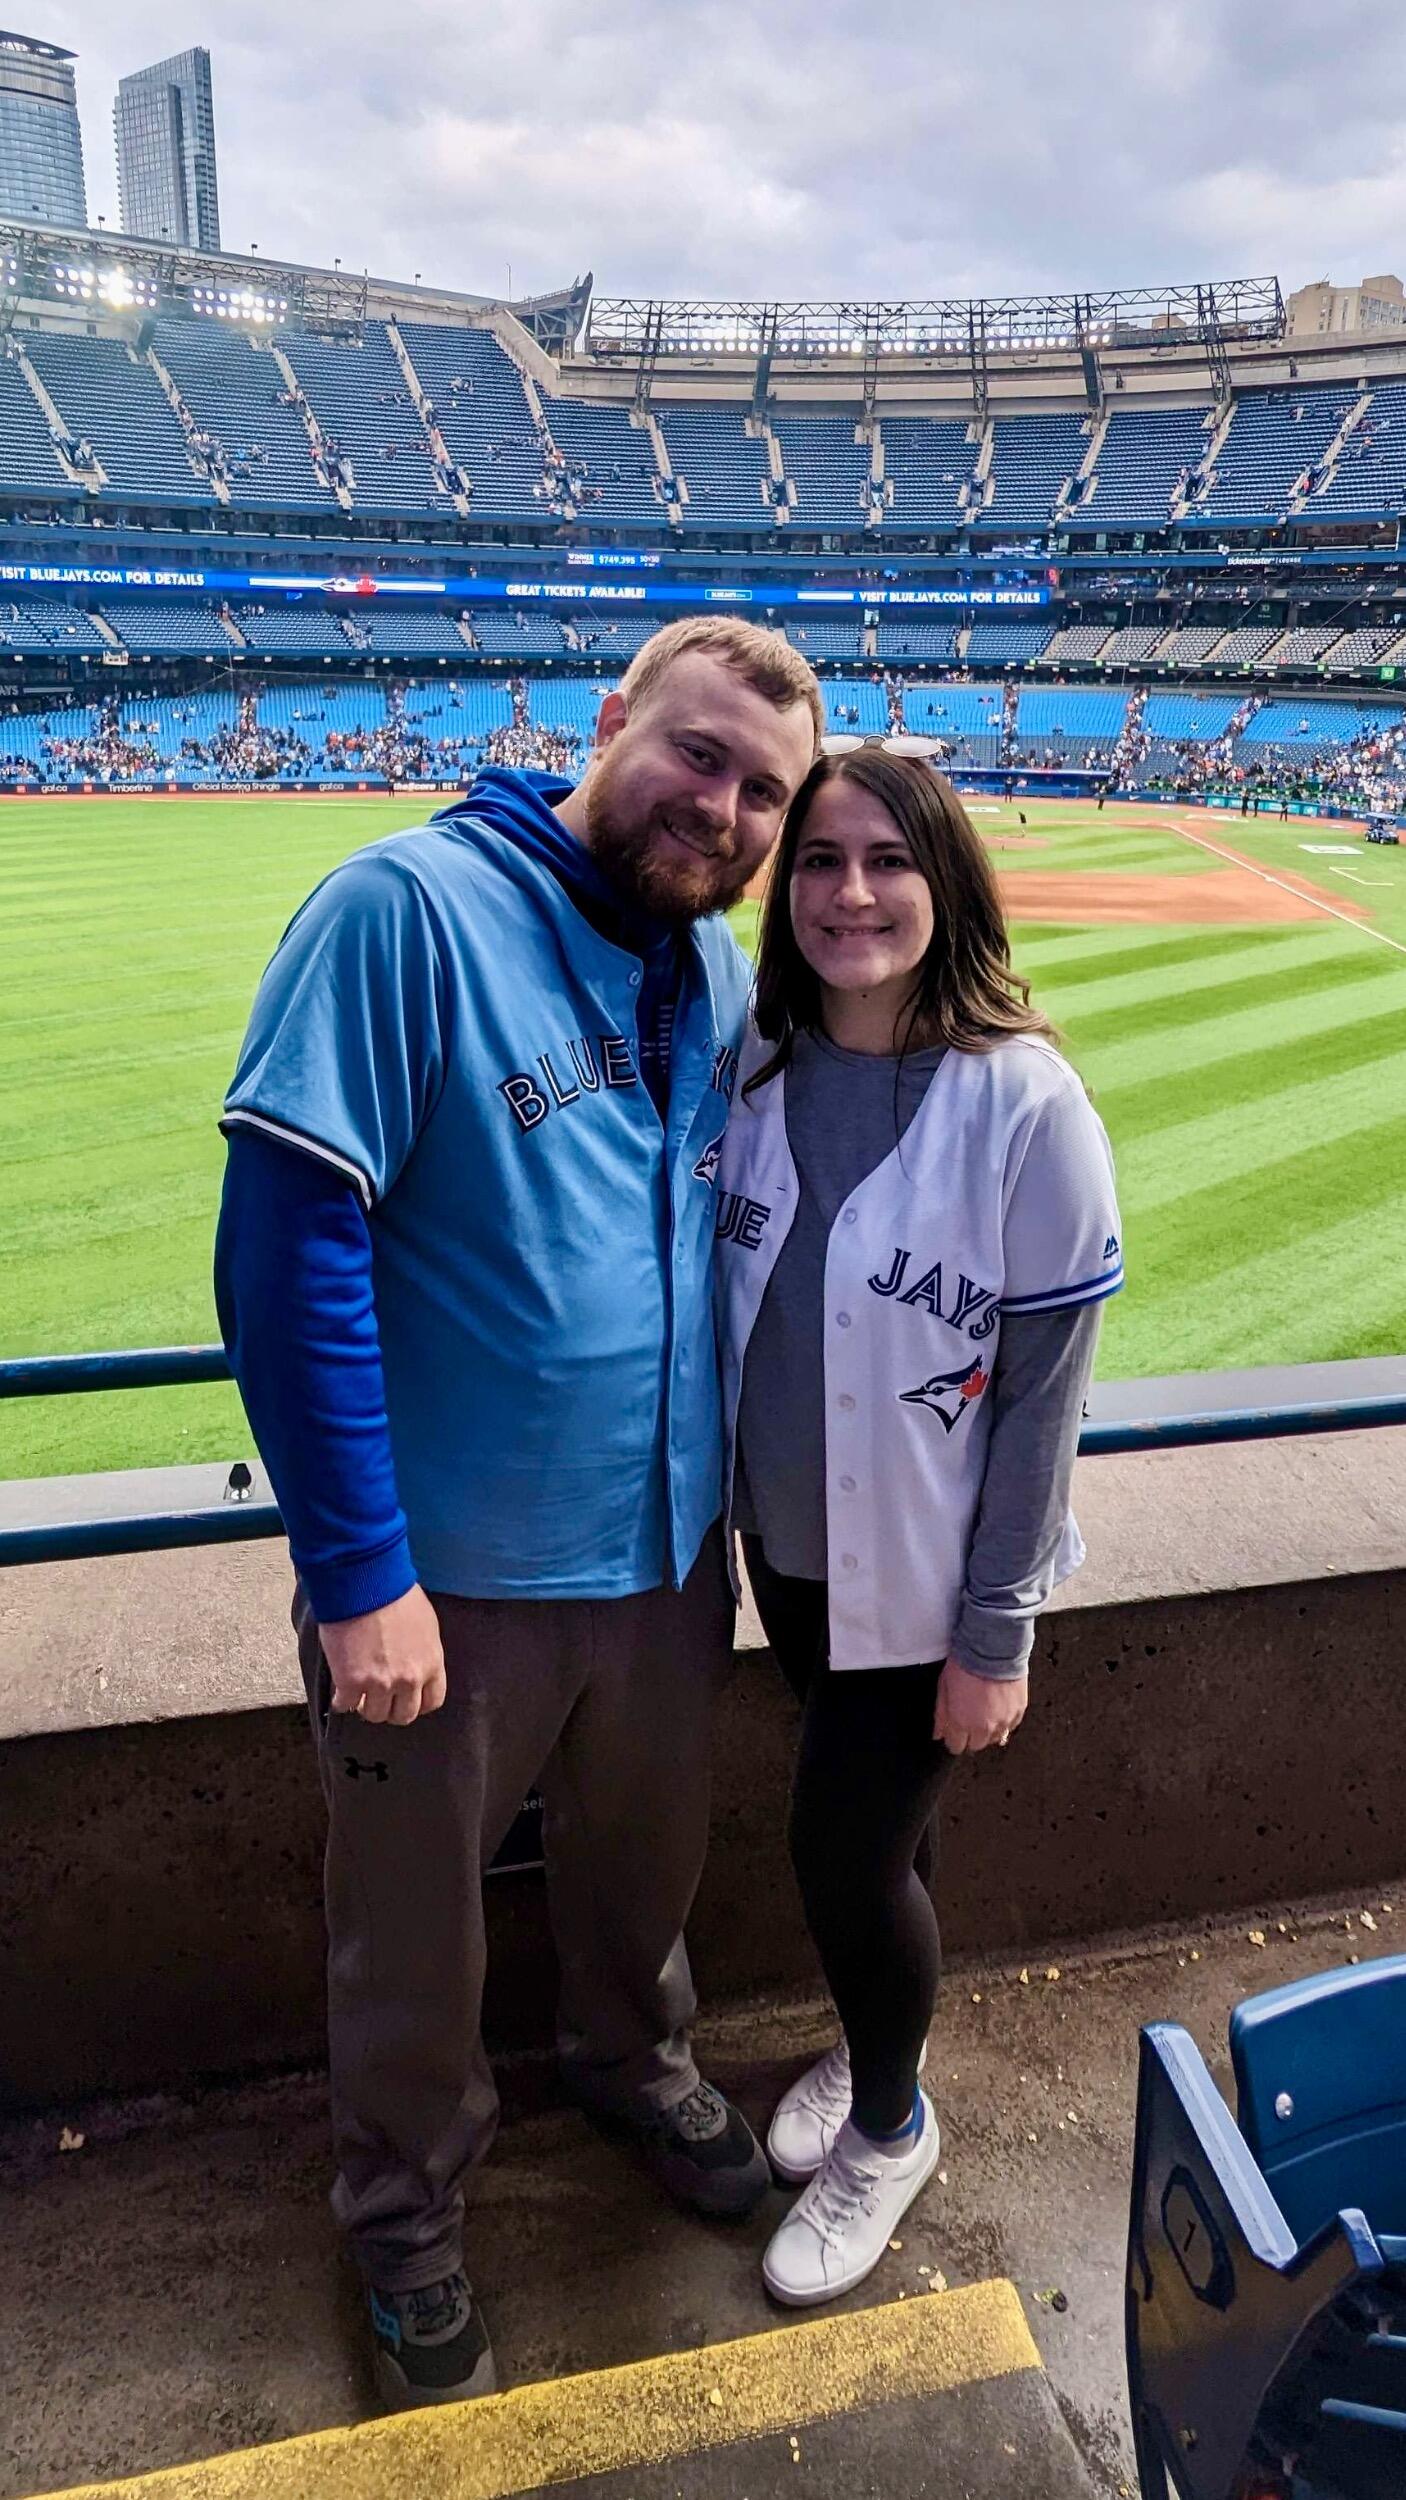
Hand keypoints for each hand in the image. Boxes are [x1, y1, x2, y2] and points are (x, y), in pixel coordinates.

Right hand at [322, 1585, 446, 1726]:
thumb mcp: (425, 1623)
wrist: (364, 1582)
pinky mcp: (350, 1682)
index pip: (432, 1701)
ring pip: (375, 1715)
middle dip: (392, 1709)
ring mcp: (380, 1684)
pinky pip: (345, 1705)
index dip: (418, 1703)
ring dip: (366, 1707)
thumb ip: (423, 1650)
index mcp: (431, 1663)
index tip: (406, 1698)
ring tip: (358, 1696)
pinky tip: (339, 1692)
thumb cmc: (394, 1592)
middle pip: (404, 1715)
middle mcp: (409, 1679)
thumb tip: (415, 1661)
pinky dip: (341, 1701)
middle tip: (380, 1699)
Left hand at [934, 1656, 1027, 1755]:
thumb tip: (938, 1733)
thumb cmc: (966, 1665)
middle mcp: (984, 1728)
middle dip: (970, 1738)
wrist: (993, 1649)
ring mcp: (1003, 1721)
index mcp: (962, 1723)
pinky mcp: (1018, 1711)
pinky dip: (1004, 1722)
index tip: (953, 1733)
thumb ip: (941, 1715)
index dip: (953, 1740)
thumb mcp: (944, 1688)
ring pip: (995, 1739)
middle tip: (968, 1722)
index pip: (956, 1747)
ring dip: (988, 1732)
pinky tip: (998, 1710)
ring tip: (984, 1715)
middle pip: (976, 1746)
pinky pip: (1011, 1726)